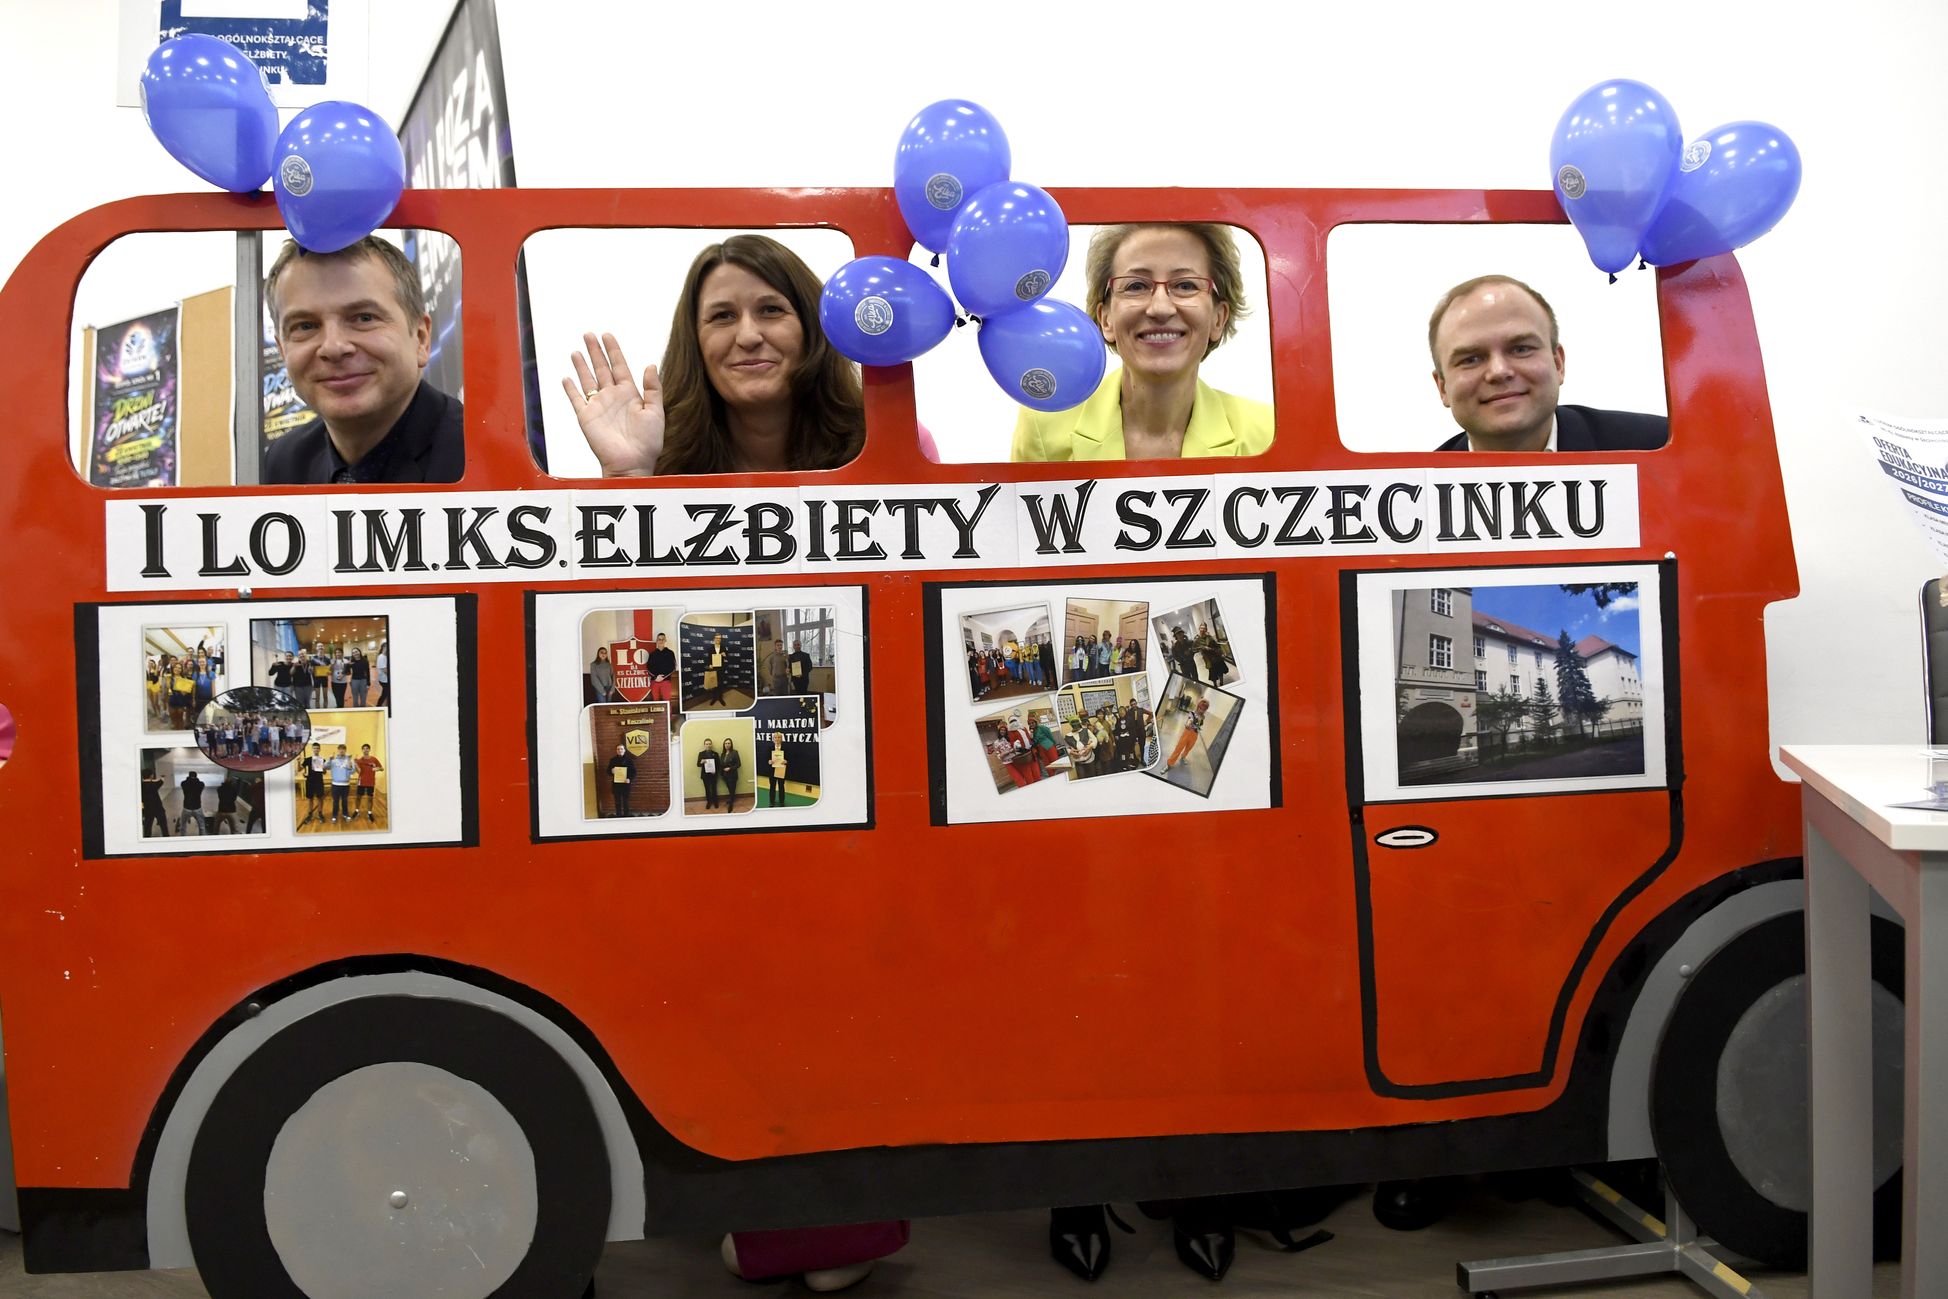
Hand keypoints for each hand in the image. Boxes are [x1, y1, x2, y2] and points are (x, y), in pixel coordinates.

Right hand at [563, 332, 664, 476]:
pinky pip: (576, 399)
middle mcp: (612, 397)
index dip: (613, 351)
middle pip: (601, 368)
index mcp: (630, 394)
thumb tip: (650, 365)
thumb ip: (653, 388)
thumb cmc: (647, 442)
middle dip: (595, 351)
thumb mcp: (656, 412)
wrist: (632, 463)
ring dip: (582, 366)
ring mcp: (598, 406)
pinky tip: (566, 378)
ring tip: (577, 351)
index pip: (619, 366)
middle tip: (588, 334)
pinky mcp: (586, 417)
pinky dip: (570, 389)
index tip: (607, 335)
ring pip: (588, 380)